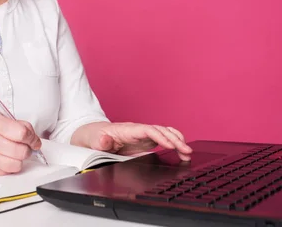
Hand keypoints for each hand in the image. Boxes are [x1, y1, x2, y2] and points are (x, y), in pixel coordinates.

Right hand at [0, 114, 41, 175]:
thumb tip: (34, 136)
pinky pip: (7, 171)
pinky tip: (4, 161)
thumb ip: (15, 126)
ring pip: (16, 163)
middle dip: (27, 150)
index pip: (22, 132)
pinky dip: (10, 167)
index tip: (34, 141)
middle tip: (24, 148)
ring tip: (14, 155)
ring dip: (20, 161)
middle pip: (21, 150)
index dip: (32, 138)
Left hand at [77, 122, 191, 160]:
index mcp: (128, 129)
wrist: (94, 135)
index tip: (171, 145)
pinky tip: (181, 150)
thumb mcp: (94, 140)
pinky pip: (163, 139)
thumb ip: (101, 141)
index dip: (160, 136)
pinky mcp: (145, 141)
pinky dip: (174, 142)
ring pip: (164, 133)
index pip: (148, 130)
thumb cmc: (95, 137)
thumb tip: (105, 141)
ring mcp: (143, 135)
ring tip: (187, 152)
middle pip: (160, 131)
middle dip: (174, 139)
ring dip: (177, 141)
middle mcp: (139, 130)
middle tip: (186, 151)